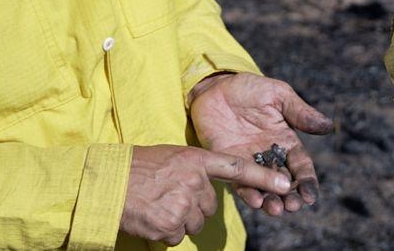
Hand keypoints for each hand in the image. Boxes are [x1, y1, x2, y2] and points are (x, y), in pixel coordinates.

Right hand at [120, 144, 292, 245]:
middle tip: (166, 196)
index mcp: (195, 159)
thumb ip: (193, 170)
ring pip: (194, 222)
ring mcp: (184, 203)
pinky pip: (177, 236)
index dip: (264, 177)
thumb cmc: (135, 168)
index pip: (238, 168)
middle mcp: (194, 180)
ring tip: (156, 205)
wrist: (107, 182)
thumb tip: (204, 191)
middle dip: (191, 206)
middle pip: (208, 206)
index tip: (287, 184)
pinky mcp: (172, 224)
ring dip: (177, 220)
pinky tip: (150, 217)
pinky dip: (164, 232)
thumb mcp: (169, 158)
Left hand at [187, 73, 333, 216]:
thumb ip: (300, 112)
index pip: (301, 166)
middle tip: (293, 206)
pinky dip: (248, 193)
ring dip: (271, 201)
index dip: (307, 182)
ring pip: (263, 187)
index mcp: (286, 141)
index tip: (310, 196)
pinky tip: (255, 200)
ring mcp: (249, 162)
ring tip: (275, 209)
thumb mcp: (278, 95)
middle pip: (284, 183)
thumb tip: (329, 126)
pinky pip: (239, 182)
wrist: (215, 86)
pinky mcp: (228, 163)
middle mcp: (270, 156)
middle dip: (290, 197)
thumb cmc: (249, 88)